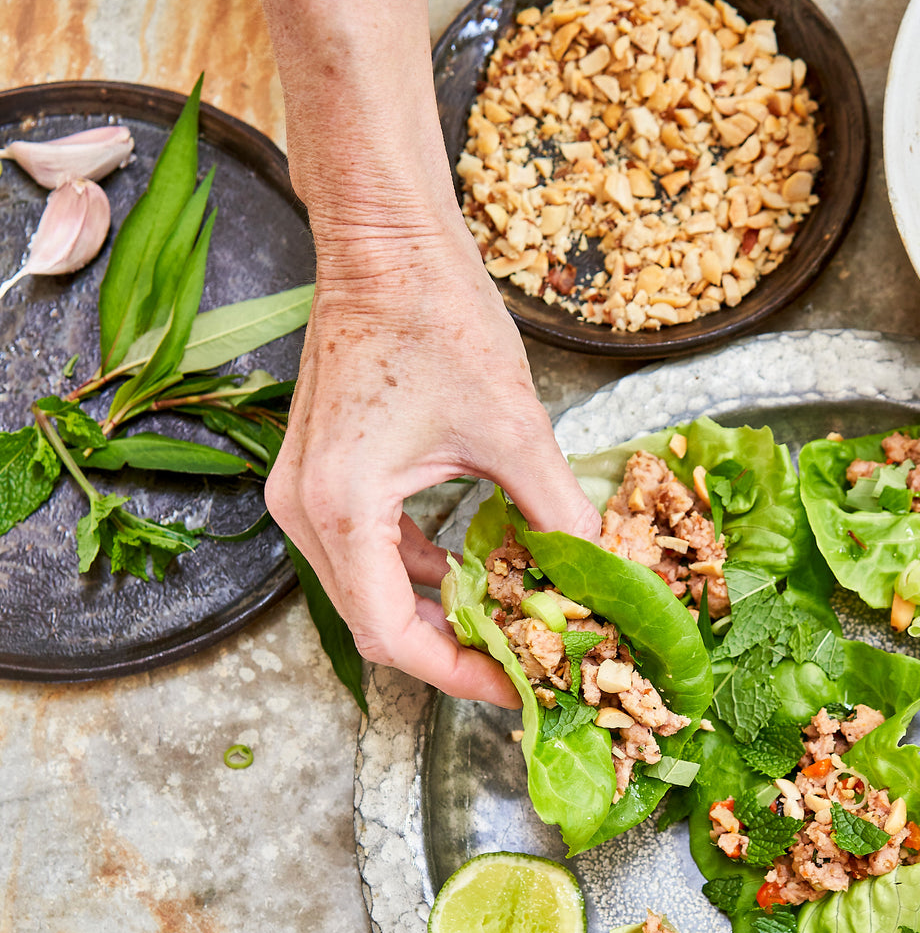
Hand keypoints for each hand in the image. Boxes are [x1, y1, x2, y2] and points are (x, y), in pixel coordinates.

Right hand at [266, 216, 599, 706]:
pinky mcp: (322, 474)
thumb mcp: (514, 429)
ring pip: (373, 588)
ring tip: (510, 618)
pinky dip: (422, 568)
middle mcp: (306, 510)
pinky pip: (370, 548)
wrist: (387, 245)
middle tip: (523, 659)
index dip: (460, 674)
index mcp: (340, 507)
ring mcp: (305, 492)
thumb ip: (558, 513)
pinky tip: (474, 566)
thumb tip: (600, 574)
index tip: (519, 687)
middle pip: (378, 621)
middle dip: (455, 648)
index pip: (393, 635)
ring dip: (440, 609)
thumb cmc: (436, 317)